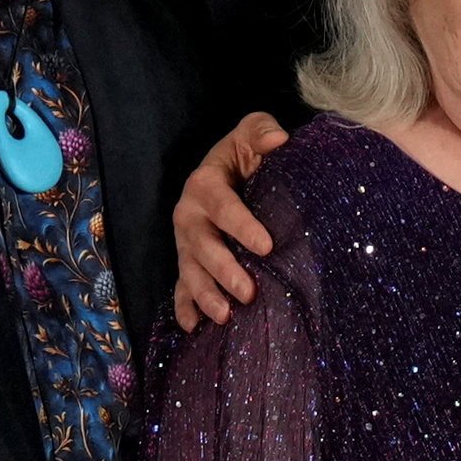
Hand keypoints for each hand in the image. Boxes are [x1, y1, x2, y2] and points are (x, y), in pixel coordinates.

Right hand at [172, 113, 290, 327]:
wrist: (224, 168)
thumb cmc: (244, 153)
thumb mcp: (251, 132)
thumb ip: (262, 131)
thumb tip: (279, 140)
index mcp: (204, 185)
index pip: (224, 207)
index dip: (242, 226)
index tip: (267, 245)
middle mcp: (189, 215)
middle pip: (203, 247)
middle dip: (223, 271)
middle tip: (248, 293)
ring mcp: (185, 242)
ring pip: (190, 272)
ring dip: (205, 296)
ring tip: (225, 316)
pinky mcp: (186, 260)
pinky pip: (180, 288)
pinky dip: (185, 308)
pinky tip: (194, 329)